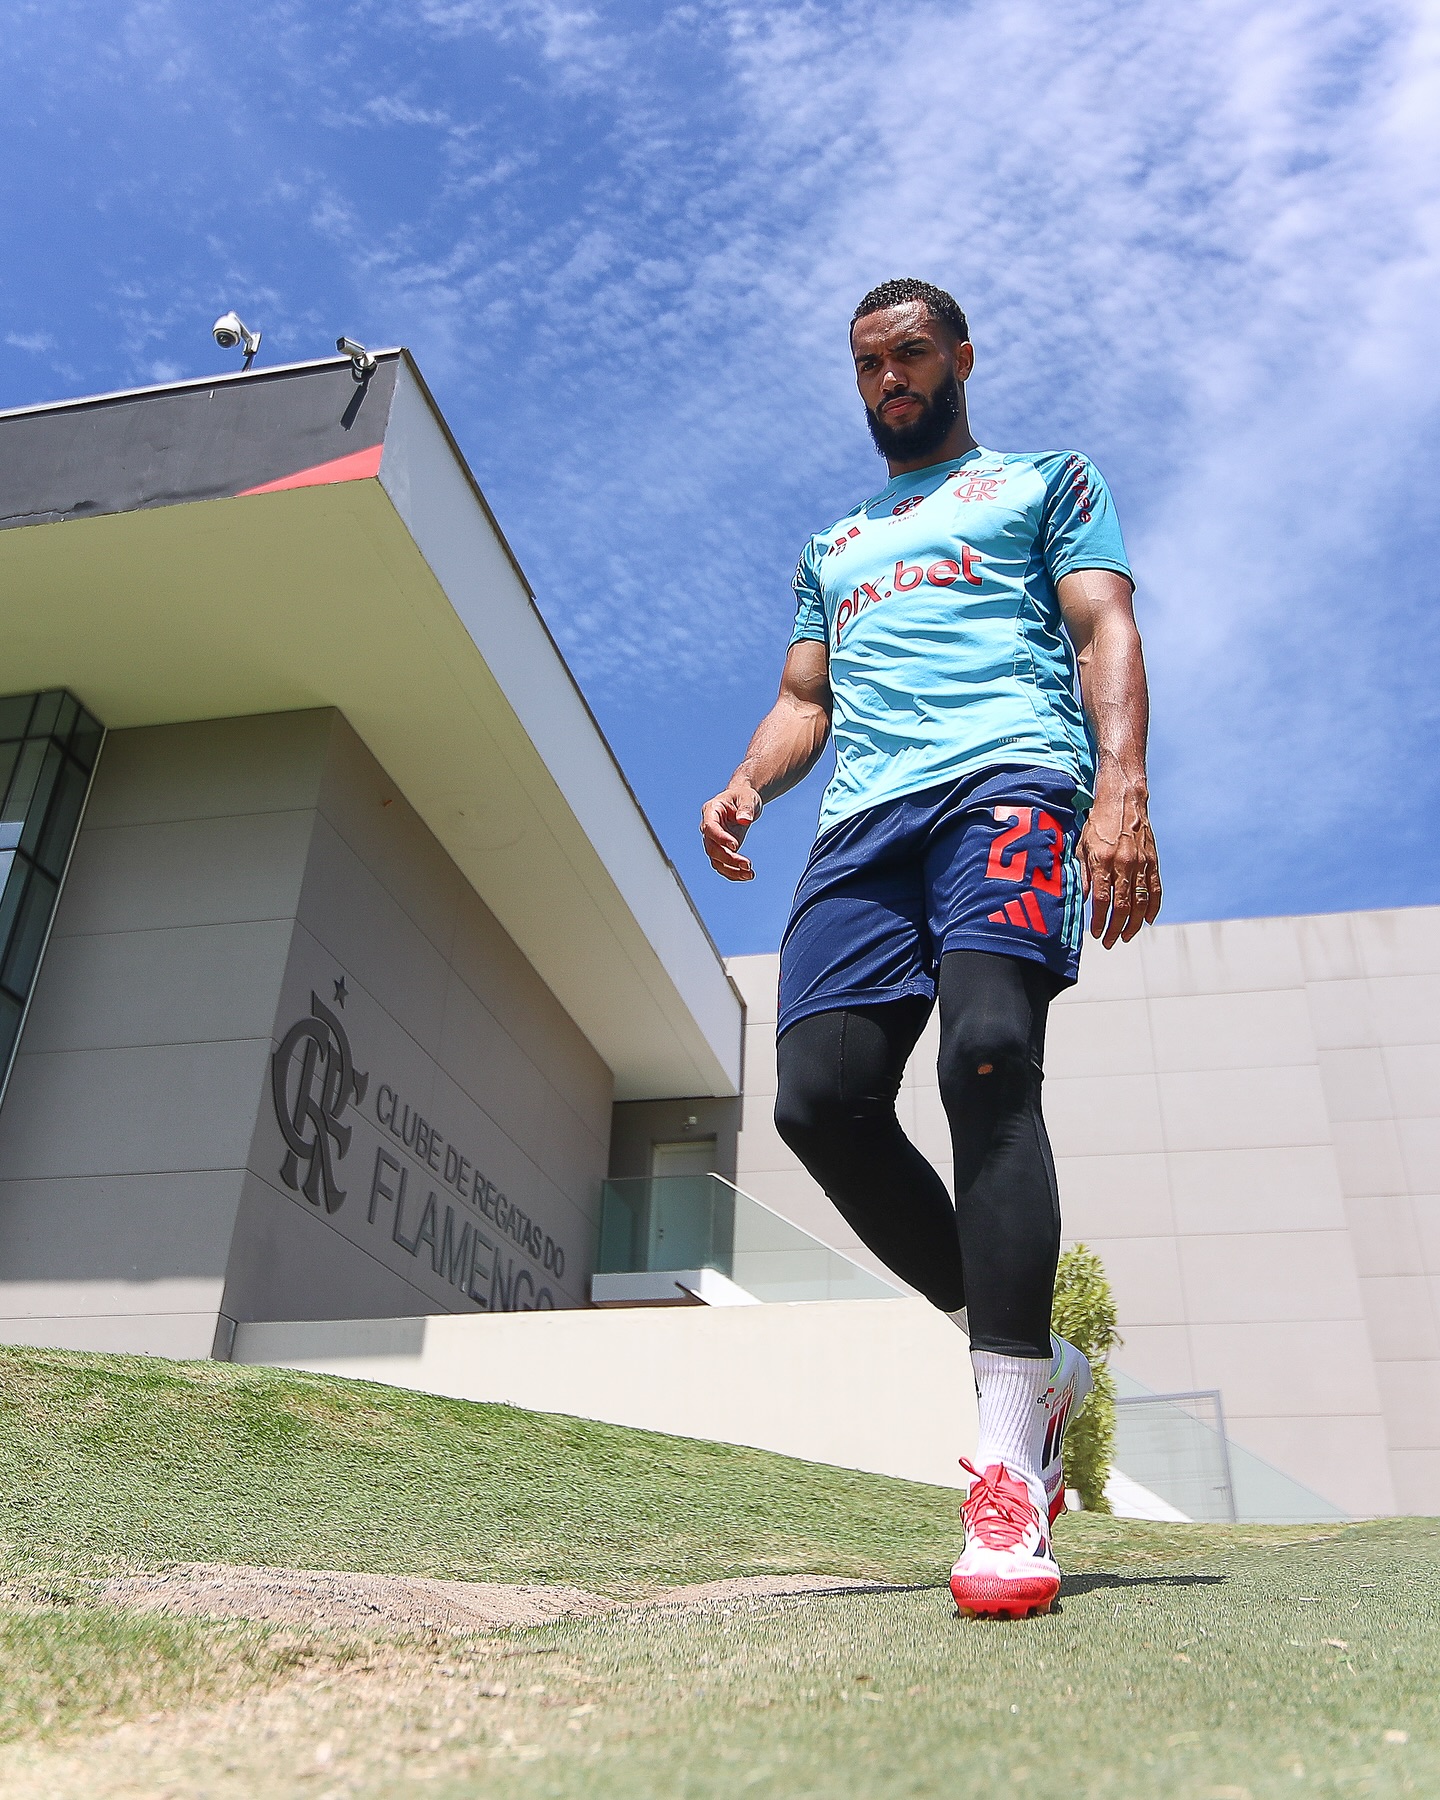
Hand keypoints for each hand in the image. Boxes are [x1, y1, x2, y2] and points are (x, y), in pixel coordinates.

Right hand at [700, 781, 762, 880]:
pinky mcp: (721, 850)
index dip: (720, 838)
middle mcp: (708, 828)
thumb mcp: (748, 797)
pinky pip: (722, 865)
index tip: (735, 845)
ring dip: (731, 870)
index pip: (710, 827)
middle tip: (747, 864)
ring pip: (716, 860)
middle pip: (712, 848)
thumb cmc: (743, 796)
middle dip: (728, 858)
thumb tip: (744, 820)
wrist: (742, 802)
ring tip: (749, 874)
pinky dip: (733, 873)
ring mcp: (713, 840)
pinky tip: (747, 876)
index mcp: (711, 811)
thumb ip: (746, 808)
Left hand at [1078, 774, 1160, 946]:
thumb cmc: (1098, 824)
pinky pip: (1156, 891)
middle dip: (1115, 929)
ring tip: (1125, 937)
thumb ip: (1081, 875)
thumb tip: (1079, 901)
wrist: (1124, 801)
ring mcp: (1141, 864)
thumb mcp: (1082, 846)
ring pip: (1141, 903)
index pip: (1101, 899)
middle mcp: (1124, 864)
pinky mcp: (1153, 862)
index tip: (1095, 933)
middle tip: (1109, 942)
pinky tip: (1147, 921)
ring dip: (1134, 925)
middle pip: (1123, 906)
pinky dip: (1153, 908)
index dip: (1099, 920)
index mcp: (1103, 860)